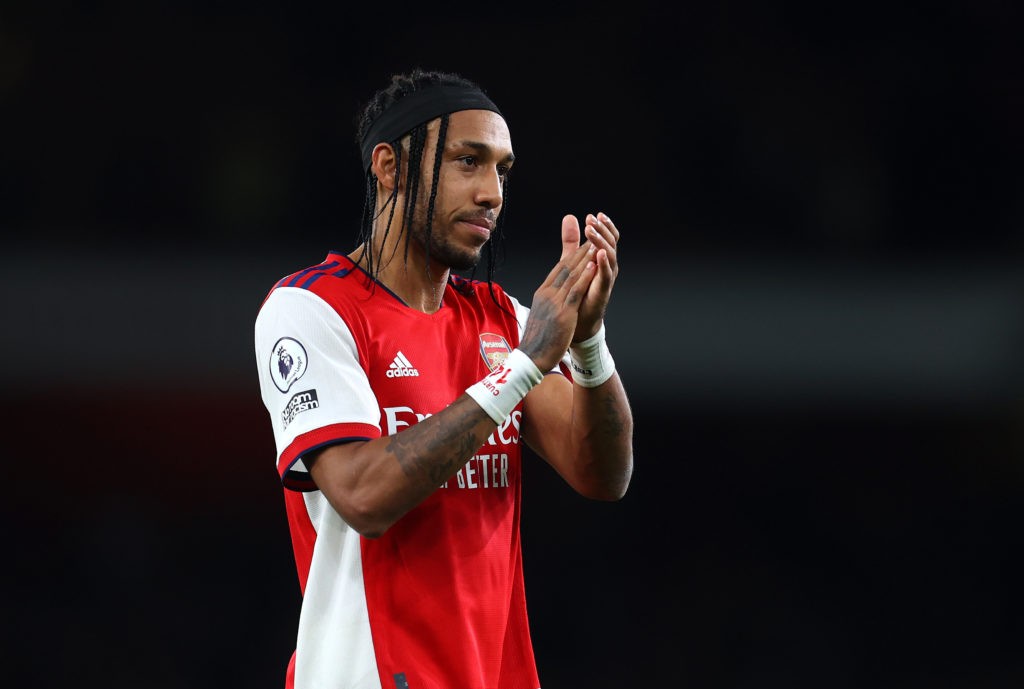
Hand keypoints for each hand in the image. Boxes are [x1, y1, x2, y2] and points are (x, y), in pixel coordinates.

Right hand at [518, 240, 597, 371]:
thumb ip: (548, 303)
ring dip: (585, 258)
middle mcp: (547, 294)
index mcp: (542, 293)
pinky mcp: (563, 313)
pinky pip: (575, 291)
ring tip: (595, 244)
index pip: (559, 270)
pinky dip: (585, 277)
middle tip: (592, 236)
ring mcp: (554, 302)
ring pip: (572, 275)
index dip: (572, 256)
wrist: (530, 358)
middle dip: (580, 251)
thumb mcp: (541, 315)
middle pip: (565, 267)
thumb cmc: (536, 341)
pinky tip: (593, 266)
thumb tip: (551, 297)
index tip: (582, 245)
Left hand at [560, 212, 619, 341]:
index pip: (608, 236)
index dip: (603, 225)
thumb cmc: (578, 289)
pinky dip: (604, 263)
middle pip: (611, 242)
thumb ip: (572, 240)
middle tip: (592, 220)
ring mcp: (607, 277)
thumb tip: (570, 216)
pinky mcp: (604, 289)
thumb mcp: (573, 259)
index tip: (592, 215)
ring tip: (591, 232)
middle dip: (602, 230)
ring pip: (610, 255)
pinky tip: (599, 253)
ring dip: (601, 242)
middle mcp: (608, 265)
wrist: (578, 319)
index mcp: (602, 257)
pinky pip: (606, 274)